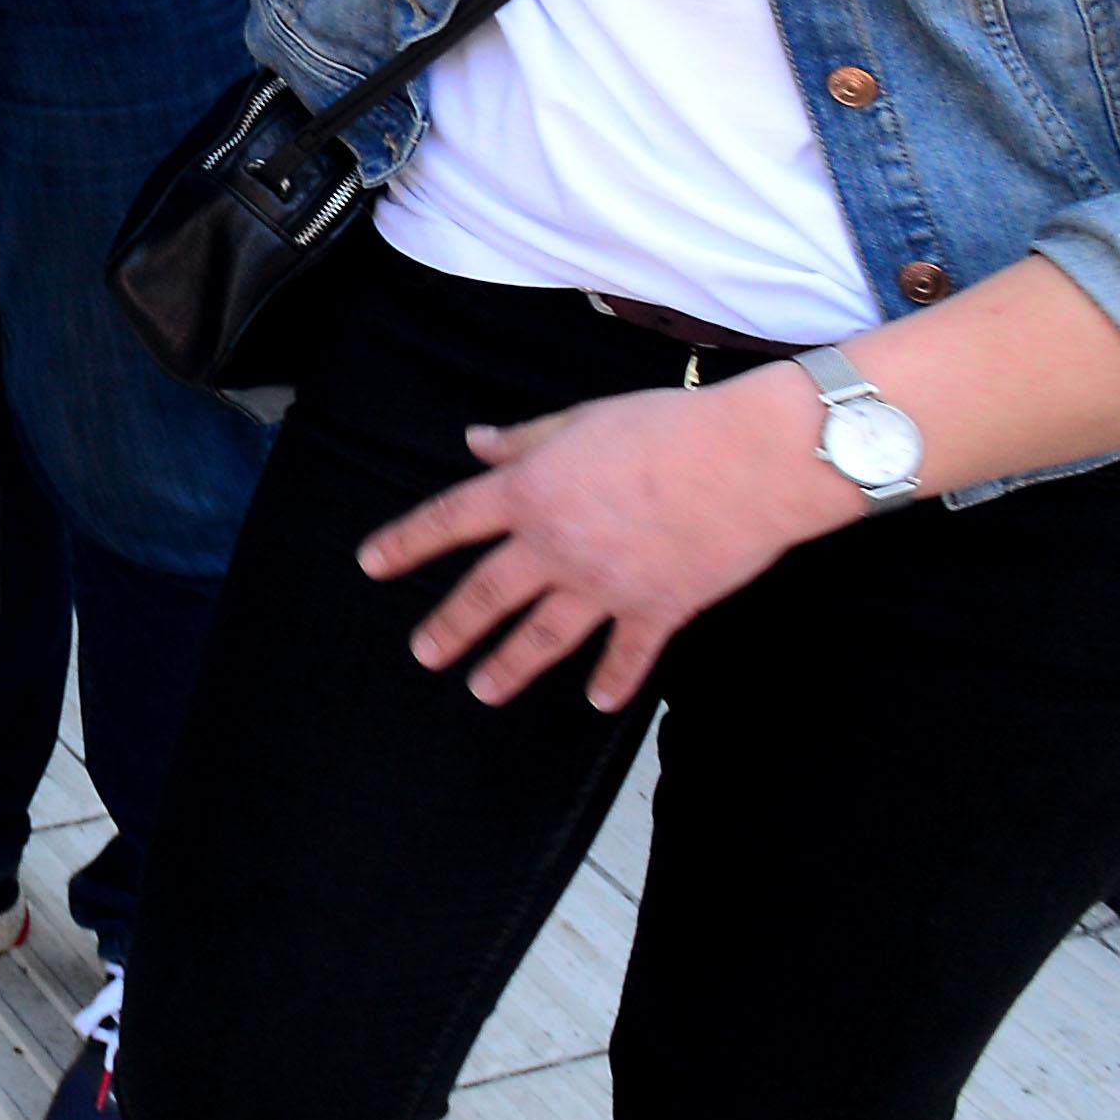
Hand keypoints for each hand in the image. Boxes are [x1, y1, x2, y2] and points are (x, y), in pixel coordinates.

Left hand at [360, 377, 867, 711]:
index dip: (407, 541)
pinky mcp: (656, 608)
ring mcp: (604, 585)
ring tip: (481, 690)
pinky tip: (597, 700)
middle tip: (424, 653)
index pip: (450, 519)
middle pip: (486, 593)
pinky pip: (627, 654)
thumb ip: (524, 439)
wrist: (747, 461)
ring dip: (509, 666)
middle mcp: (555, 545)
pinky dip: (612, 680)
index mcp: (530, 491)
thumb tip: (475, 442)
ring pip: (542, 636)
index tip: (372, 563)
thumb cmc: (666, 427)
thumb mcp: (581, 419)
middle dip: (450, 626)